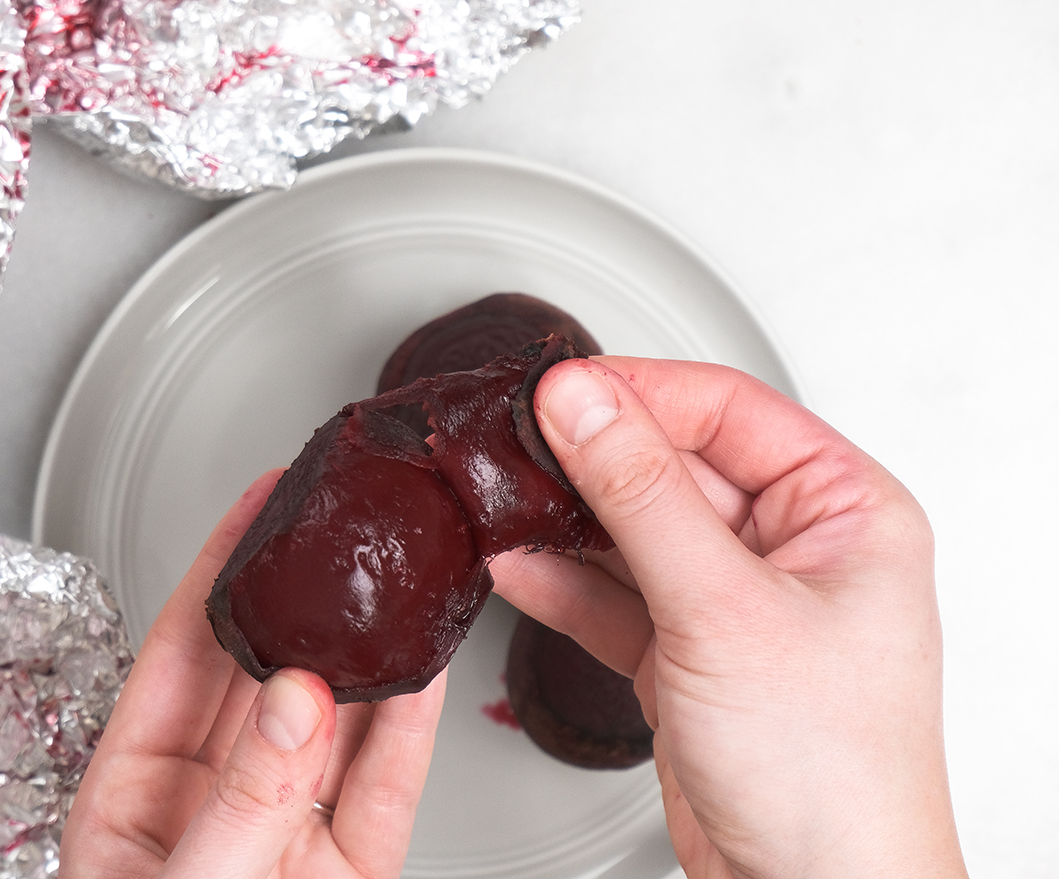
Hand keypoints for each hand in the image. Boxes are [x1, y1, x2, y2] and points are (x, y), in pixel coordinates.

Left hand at [59, 469, 446, 878]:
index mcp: (138, 800)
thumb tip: (295, 704)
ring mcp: (291, 837)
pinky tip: (422, 678)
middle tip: (344, 532)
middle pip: (269, 677)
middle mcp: (219, 806)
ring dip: (371, 658)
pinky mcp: (354, 869)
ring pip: (339, 726)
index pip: (181, 655)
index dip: (219, 572)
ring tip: (397, 592)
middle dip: (308, 602)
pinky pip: (387, 789)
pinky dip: (412, 733)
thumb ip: (238, 802)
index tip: (258, 505)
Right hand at [490, 357, 967, 878]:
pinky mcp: (688, 653)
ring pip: (636, 531)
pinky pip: (616, 595)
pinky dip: (565, 583)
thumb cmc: (831, 775)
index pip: (727, 411)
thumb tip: (582, 402)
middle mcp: (793, 550)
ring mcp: (735, 602)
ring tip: (504, 500)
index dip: (638, 392)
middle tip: (519, 441)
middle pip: (675, 467)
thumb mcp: (724, 608)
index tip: (561, 388)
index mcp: (843, 511)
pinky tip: (517, 564)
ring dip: (568, 521)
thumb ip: (642, 494)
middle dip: (593, 459)